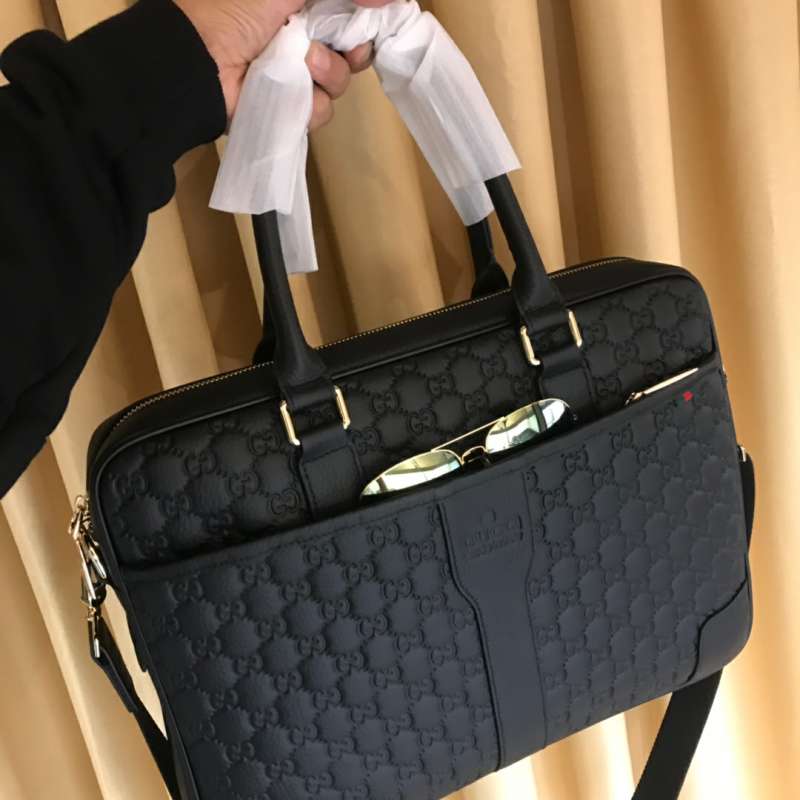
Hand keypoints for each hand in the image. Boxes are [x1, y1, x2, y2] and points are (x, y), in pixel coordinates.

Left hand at [174, 0, 394, 126]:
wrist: (197, 60)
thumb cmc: (236, 9)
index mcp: (298, 5)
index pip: (348, 13)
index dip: (366, 18)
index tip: (378, 17)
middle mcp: (300, 36)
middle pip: (351, 48)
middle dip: (356, 49)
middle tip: (351, 47)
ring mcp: (294, 74)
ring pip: (338, 82)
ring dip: (329, 73)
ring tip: (306, 63)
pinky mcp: (288, 109)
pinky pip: (320, 111)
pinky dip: (310, 103)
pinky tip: (294, 90)